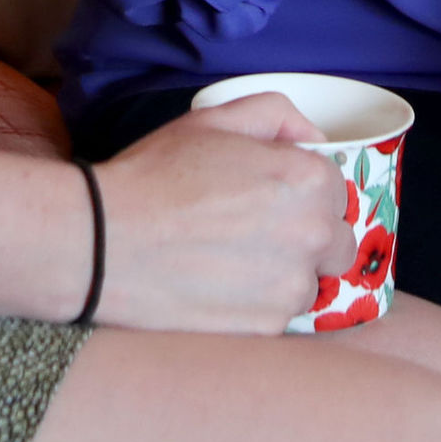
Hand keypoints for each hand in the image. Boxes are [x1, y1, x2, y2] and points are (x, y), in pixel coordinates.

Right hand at [86, 93, 348, 331]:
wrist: (104, 242)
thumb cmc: (155, 175)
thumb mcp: (212, 120)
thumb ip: (276, 114)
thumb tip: (314, 139)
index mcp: (308, 180)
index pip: (336, 190)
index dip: (303, 192)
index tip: (269, 198)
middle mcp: (313, 235)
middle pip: (337, 242)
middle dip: (307, 237)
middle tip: (254, 233)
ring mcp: (292, 287)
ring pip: (311, 283)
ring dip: (285, 275)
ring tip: (231, 263)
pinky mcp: (268, 327)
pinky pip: (281, 316)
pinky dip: (259, 306)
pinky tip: (219, 289)